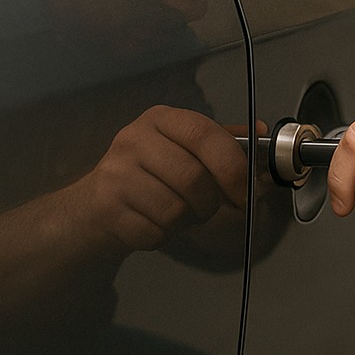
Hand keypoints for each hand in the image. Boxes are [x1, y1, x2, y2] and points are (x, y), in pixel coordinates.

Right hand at [59, 105, 251, 256]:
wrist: (93, 206)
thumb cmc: (148, 175)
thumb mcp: (183, 148)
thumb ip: (222, 142)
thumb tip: (262, 131)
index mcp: (161, 118)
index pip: (205, 134)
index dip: (233, 165)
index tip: (246, 190)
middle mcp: (134, 139)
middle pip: (192, 177)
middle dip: (210, 203)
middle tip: (207, 208)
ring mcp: (116, 172)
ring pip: (174, 209)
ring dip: (185, 221)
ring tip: (176, 212)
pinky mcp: (106, 207)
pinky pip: (153, 231)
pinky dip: (162, 236)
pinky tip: (153, 223)